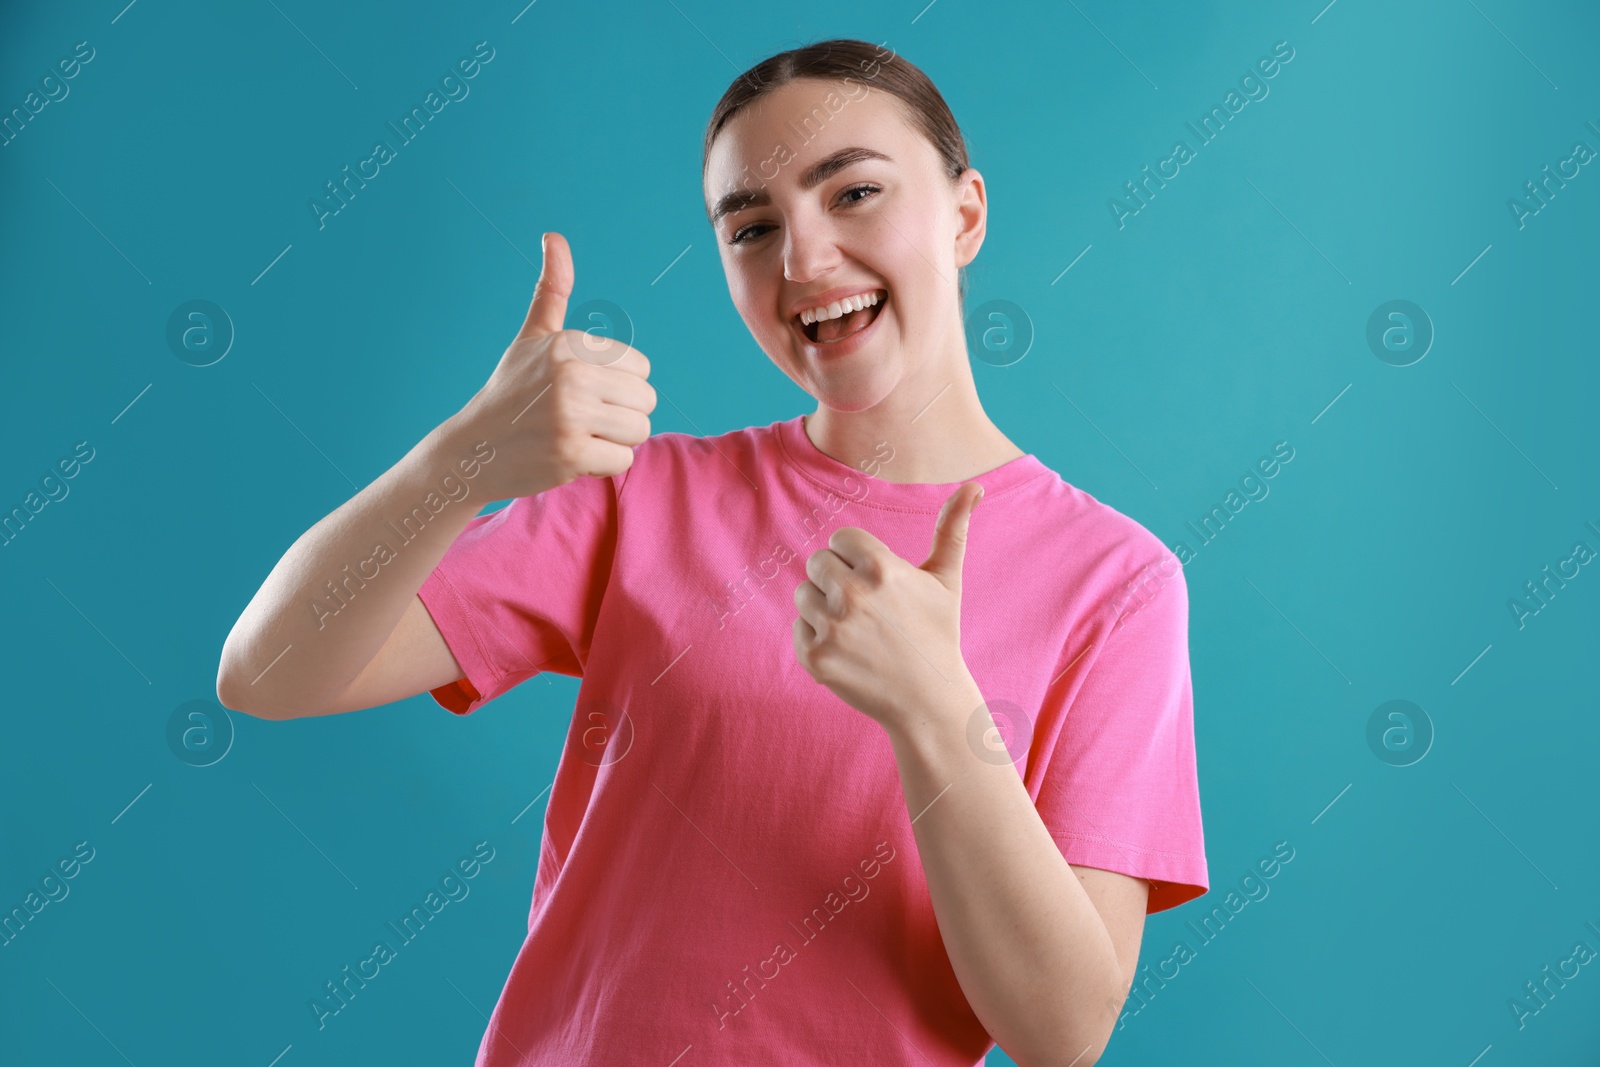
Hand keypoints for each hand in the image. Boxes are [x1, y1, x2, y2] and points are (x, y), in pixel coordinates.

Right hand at [442, 232, 656, 500]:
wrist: (474, 449)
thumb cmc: (511, 390)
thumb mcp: (532, 337)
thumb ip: (552, 290)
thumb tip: (554, 236)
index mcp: (570, 344)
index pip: (641, 368)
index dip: (618, 385)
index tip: (580, 391)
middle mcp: (572, 375)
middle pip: (646, 401)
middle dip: (620, 415)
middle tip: (579, 417)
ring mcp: (570, 415)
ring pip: (639, 431)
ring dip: (614, 440)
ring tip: (577, 434)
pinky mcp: (570, 454)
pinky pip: (623, 461)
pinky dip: (602, 464)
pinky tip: (570, 455)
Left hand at [792, 482, 984, 733]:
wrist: (928, 699)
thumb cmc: (937, 633)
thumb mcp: (946, 580)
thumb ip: (952, 528)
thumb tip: (974, 486)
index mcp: (880, 567)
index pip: (840, 540)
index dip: (856, 559)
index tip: (876, 583)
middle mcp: (852, 594)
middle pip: (817, 563)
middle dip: (837, 580)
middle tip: (867, 609)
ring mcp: (831, 627)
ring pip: (803, 594)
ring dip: (824, 608)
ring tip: (857, 629)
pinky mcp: (815, 656)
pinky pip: (799, 627)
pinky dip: (817, 638)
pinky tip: (847, 651)